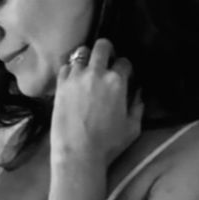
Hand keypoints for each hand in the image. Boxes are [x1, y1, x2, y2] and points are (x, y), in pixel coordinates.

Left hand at [51, 38, 143, 165]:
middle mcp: (96, 73)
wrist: (78, 153)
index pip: (124, 62)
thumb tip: (138, 94)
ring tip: (88, 68)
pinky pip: (65, 67)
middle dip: (107, 50)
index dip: (125, 68)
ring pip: (81, 53)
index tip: (124, 75)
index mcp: (117, 81)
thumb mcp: (133, 128)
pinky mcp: (60, 85)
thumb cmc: (109, 144)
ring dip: (87, 58)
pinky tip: (73, 79)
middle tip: (106, 60)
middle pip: (102, 46)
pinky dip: (71, 69)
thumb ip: (138, 107)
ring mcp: (76, 77)